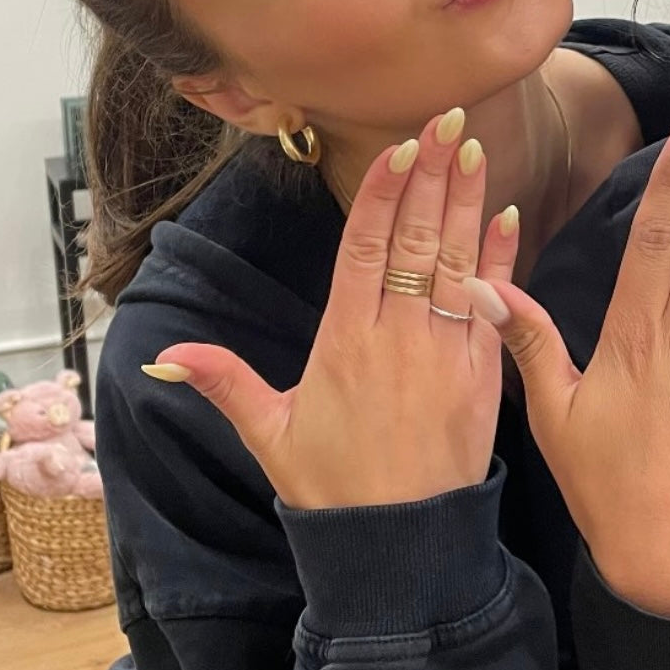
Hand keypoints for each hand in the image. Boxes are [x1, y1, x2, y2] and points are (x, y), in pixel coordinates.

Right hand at [144, 111, 519, 509]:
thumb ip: (223, 382)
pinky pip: (495, 306)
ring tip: (474, 148)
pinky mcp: (483, 376)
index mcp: (343, 341)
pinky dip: (502, 260)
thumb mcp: (268, 434)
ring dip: (467, 202)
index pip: (364, 248)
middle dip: (430, 175)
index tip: (399, 146)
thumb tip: (161, 356)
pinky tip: (508, 218)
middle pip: (413, 240)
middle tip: (446, 119)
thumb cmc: (332, 491)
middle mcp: (397, 337)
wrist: (402, 550)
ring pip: (456, 262)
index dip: (381, 193)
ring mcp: (445, 353)